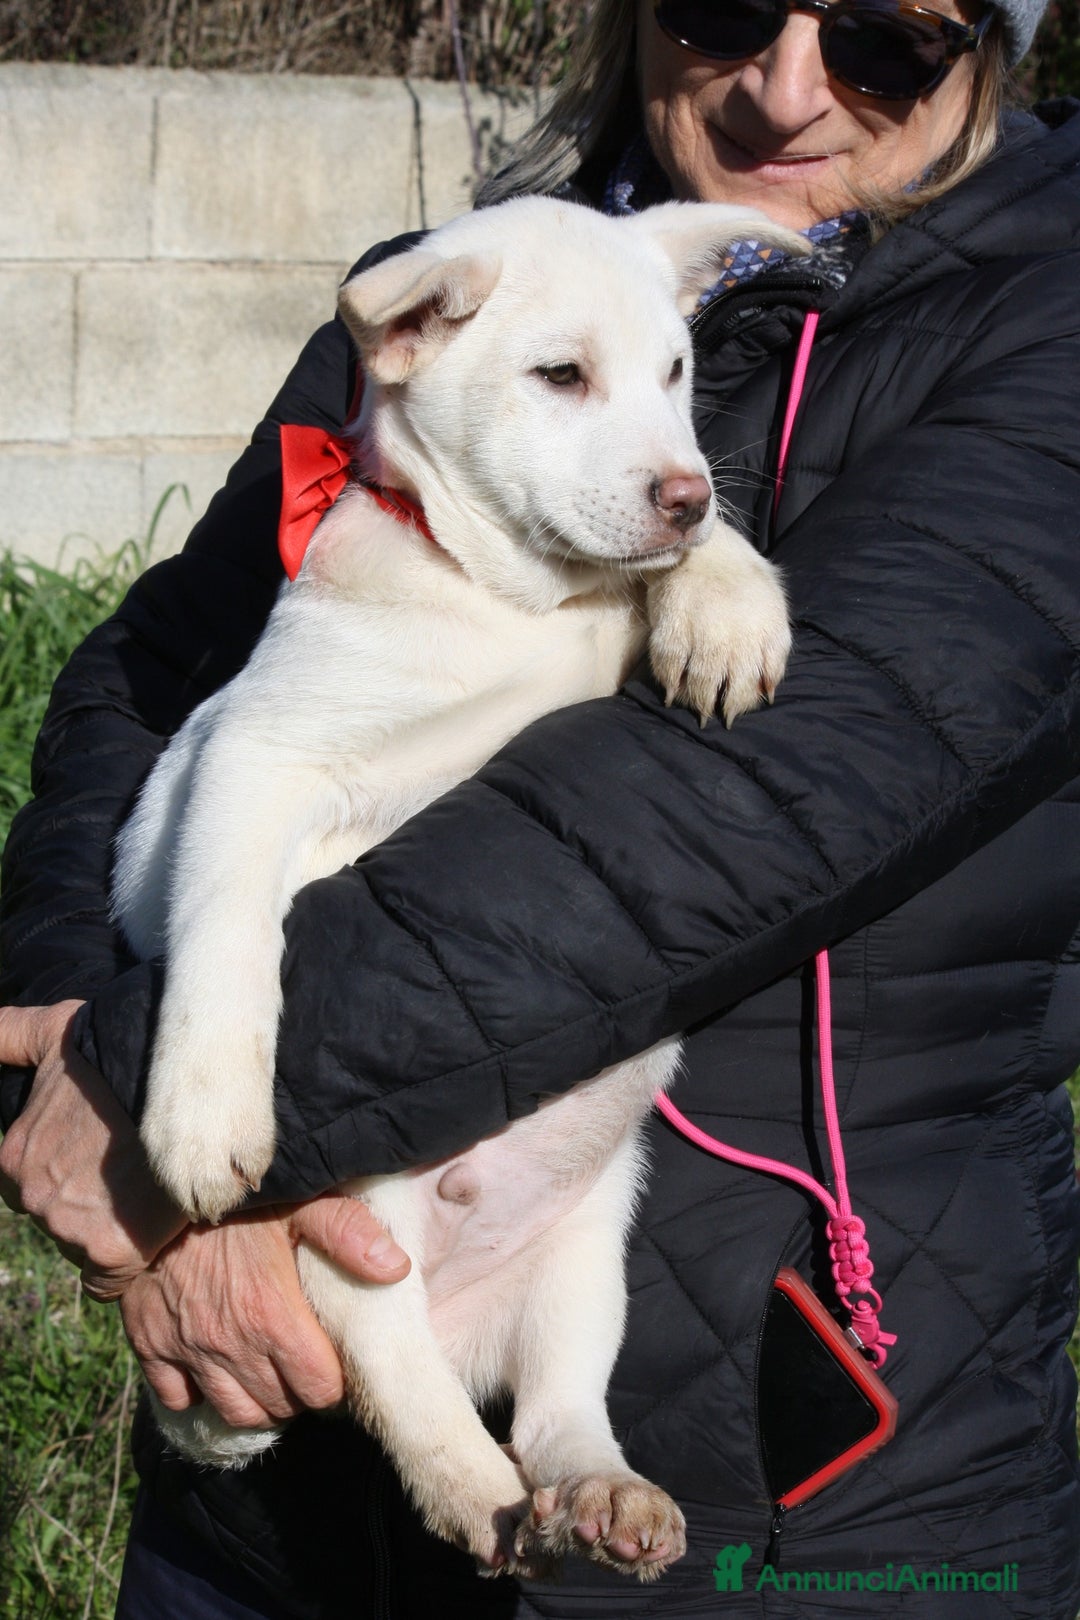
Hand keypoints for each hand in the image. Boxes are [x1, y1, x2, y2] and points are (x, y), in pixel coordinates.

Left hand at [0, 1001, 185, 1298]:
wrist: (183, 1084)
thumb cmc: (118, 1052)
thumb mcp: (55, 1031)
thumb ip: (8, 1034)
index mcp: (14, 1156)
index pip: (26, 1184)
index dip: (67, 1170)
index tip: (100, 1153)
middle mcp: (33, 1196)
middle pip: (56, 1218)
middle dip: (86, 1201)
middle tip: (131, 1168)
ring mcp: (68, 1228)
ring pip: (82, 1244)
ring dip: (110, 1225)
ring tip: (150, 1187)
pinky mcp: (111, 1252)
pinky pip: (109, 1278)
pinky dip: (127, 1260)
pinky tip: (151, 1227)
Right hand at [121, 1194, 410, 1426]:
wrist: (152, 1189)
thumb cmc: (238, 1198)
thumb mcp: (302, 1201)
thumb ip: (349, 1232)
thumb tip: (396, 1268)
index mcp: (272, 1315)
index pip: (320, 1389)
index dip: (333, 1380)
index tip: (334, 1359)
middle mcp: (229, 1344)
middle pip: (281, 1406)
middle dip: (299, 1391)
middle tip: (304, 1362)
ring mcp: (187, 1350)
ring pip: (235, 1413)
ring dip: (257, 1400)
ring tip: (268, 1371)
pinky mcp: (151, 1348)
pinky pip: (180, 1399)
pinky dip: (200, 1392)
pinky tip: (216, 1364)